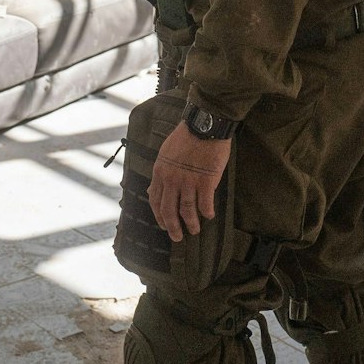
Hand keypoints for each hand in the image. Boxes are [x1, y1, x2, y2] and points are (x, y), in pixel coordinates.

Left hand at [148, 122, 231, 241]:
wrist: (204, 126)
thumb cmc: (186, 136)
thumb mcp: (165, 152)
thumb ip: (161, 171)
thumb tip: (153, 187)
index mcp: (160, 172)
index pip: (155, 200)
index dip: (159, 216)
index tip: (163, 225)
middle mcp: (172, 180)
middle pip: (169, 210)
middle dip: (172, 227)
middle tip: (177, 237)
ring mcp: (189, 181)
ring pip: (187, 210)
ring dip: (191, 223)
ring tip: (195, 230)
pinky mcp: (205, 181)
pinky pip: (205, 203)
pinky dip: (207, 212)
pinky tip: (209, 215)